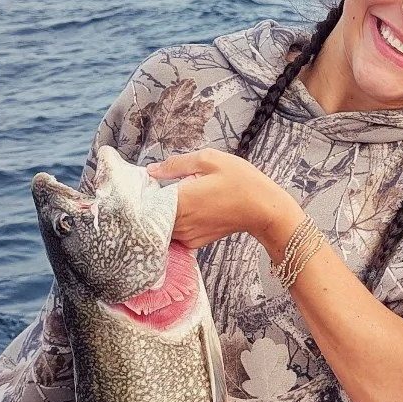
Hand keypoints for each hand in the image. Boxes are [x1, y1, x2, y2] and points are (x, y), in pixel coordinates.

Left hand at [149, 150, 297, 253]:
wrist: (264, 210)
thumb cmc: (241, 181)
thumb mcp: (210, 159)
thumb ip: (176, 164)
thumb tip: (152, 170)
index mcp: (180, 200)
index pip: (144, 201)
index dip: (138, 191)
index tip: (138, 182)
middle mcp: (180, 223)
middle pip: (149, 215)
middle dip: (146, 203)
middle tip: (151, 188)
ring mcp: (187, 235)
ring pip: (160, 226)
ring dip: (159, 214)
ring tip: (167, 198)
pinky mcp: (194, 242)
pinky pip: (173, 233)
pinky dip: (172, 223)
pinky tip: (182, 210)